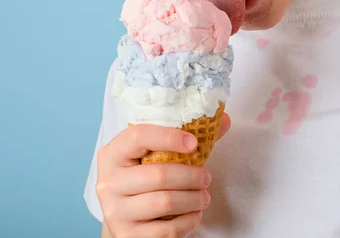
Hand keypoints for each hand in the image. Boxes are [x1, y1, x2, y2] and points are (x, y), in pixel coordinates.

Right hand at [96, 113, 230, 237]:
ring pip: (164, 202)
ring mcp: (115, 211)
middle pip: (158, 174)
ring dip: (193, 198)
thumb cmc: (144, 178)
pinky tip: (195, 214)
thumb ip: (187, 137)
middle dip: (191, 176)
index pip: (138, 136)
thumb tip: (224, 120)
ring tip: (204, 196)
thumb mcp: (155, 155)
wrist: (124, 218)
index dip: (169, 137)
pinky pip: (165, 230)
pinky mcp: (127, 235)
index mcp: (113, 154)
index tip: (194, 143)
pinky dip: (188, 221)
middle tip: (207, 177)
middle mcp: (108, 182)